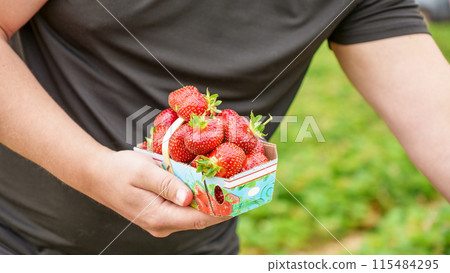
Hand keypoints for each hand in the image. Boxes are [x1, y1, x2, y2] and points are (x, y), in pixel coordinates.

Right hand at [89, 150, 230, 236]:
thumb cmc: (119, 170)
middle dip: (222, 206)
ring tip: (230, 187)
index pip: (199, 218)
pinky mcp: (161, 214)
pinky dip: (199, 200)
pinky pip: (186, 210)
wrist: (98, 175)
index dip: (223, 210)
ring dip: (212, 203)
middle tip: (242, 189)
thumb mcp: (143, 172)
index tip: (241, 198)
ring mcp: (162, 222)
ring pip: (194, 215)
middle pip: (200, 219)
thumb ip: (167, 184)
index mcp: (159, 217)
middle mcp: (162, 224)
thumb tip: (189, 198)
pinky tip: (208, 187)